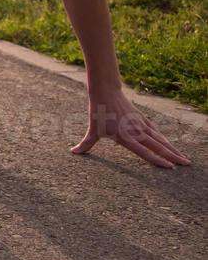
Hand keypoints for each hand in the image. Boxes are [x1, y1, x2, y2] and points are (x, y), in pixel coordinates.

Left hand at [72, 91, 190, 168]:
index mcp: (125, 137)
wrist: (106, 92)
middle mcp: (136, 131)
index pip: (144, 151)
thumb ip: (86, 143)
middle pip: (158, 146)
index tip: (170, 167)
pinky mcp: (143, 119)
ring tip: (184, 158)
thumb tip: (73, 152)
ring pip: (160, 139)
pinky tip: (170, 144)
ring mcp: (141, 124)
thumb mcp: (92, 130)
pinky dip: (164, 138)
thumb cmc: (99, 112)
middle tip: (186, 164)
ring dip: (173, 148)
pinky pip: (156, 130)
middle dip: (173, 156)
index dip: (157, 160)